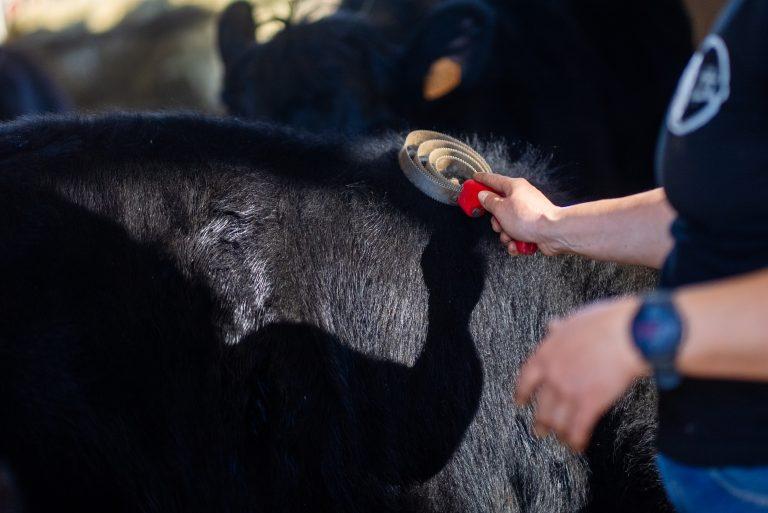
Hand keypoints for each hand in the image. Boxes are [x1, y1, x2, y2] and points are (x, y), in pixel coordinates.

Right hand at [474, 174, 560, 255]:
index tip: (475, 178)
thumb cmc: (529, 218)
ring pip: (508, 224)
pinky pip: (518, 234)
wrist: (553, 233)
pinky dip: (515, 241)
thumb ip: (489, 202)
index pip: (494, 180)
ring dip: (505, 234)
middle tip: (498, 225)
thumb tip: (483, 196)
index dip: (483, 179)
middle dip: (496, 221)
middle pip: (500, 207)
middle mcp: (522, 198)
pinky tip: (517, 245)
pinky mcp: (534, 226)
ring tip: (511, 237)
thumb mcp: (501, 208)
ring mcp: (529, 213)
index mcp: (515, 187)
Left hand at [514, 297, 649, 451]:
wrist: (628, 333)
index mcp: (546, 354)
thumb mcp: (575, 320)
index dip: (521, 394)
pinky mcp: (589, 404)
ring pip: (557, 422)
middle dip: (540, 422)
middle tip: (540, 430)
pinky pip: (577, 430)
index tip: (520, 402)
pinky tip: (577, 446)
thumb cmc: (606, 323)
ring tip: (561, 440)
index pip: (525, 379)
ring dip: (559, 434)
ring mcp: (568, 391)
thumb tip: (552, 325)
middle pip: (541, 406)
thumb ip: (561, 328)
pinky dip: (575, 441)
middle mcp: (552, 376)